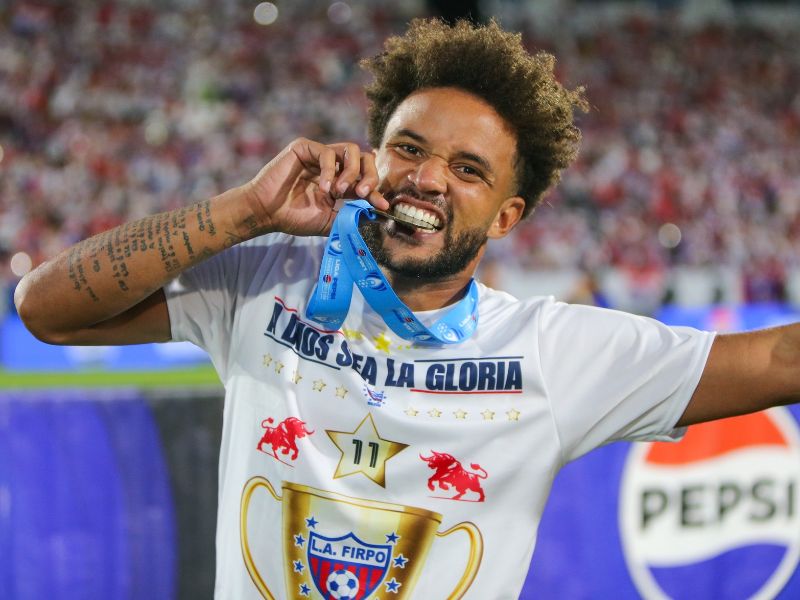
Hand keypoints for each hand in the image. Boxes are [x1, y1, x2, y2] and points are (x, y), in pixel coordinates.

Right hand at [244, 138, 389, 235]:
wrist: (267, 213)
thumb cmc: (294, 218)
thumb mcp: (330, 221)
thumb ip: (351, 218)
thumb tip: (376, 218)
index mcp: (341, 183)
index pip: (367, 180)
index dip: (377, 192)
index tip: (383, 206)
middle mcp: (334, 166)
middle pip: (365, 158)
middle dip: (370, 176)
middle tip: (362, 194)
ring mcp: (319, 155)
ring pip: (351, 150)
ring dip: (352, 172)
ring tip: (341, 191)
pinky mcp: (305, 147)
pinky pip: (327, 152)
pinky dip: (330, 171)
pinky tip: (323, 188)